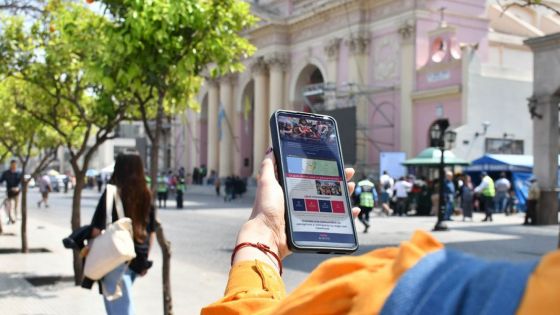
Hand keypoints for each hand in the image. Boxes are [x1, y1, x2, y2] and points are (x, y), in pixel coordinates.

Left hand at [233, 149, 359, 269]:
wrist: (267, 236)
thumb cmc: (266, 208)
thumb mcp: (267, 183)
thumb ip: (268, 167)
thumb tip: (271, 148)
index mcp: (291, 190)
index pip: (312, 176)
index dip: (324, 169)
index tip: (335, 162)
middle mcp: (300, 201)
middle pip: (324, 188)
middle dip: (338, 180)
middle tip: (349, 173)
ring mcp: (308, 214)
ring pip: (331, 203)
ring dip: (344, 194)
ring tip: (352, 187)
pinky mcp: (313, 228)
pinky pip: (334, 221)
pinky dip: (345, 216)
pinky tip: (352, 210)